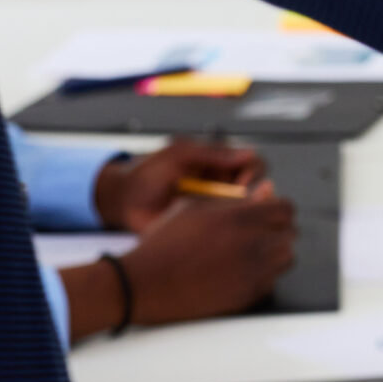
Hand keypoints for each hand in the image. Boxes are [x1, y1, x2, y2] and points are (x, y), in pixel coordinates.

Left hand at [93, 138, 268, 231]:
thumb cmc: (146, 175)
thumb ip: (210, 152)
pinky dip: (236, 228)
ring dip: (248, 212)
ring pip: (251, 208)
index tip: (241, 182)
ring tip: (230, 216)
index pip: (254, 162)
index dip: (254, 172)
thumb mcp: (177, 155)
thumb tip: (248, 154)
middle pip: (260, 186)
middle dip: (256, 194)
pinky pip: (233, 227)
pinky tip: (224, 229)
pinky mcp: (210, 225)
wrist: (122, 204)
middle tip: (239, 202)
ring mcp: (218, 206)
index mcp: (219, 163)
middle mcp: (224, 184)